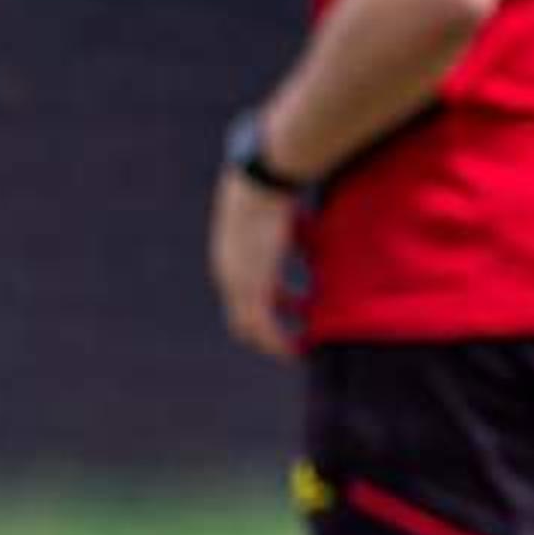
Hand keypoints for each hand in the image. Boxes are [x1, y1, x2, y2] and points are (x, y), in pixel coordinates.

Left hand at [208, 165, 303, 362]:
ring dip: (276, 342)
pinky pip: (263, 330)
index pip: (241, 297)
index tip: (294, 310)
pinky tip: (298, 352)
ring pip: (251, 329)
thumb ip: (288, 227)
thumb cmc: (273, 188)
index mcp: (230, 260)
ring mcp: (236, 285)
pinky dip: (279, 345)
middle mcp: (228, 276)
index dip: (267, 308)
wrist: (259, 182)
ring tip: (299, 351)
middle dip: (271, 330)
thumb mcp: (278, 214)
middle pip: (241, 318)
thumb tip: (306, 221)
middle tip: (298, 337)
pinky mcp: (250, 289)